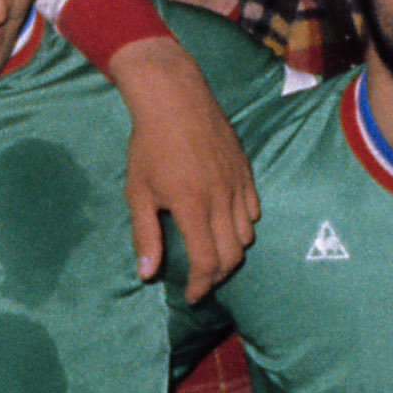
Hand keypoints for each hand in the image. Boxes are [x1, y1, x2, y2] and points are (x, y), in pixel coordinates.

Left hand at [105, 34, 255, 298]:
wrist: (174, 97)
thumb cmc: (149, 144)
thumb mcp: (138, 191)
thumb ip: (145, 235)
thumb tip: (146, 274)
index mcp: (192, 206)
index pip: (207, 262)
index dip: (201, 286)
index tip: (191, 295)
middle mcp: (221, 198)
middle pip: (232, 256)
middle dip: (217, 277)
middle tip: (201, 281)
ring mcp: (237, 183)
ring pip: (247, 235)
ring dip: (231, 252)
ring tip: (212, 254)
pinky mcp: (245, 170)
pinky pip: (253, 210)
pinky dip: (242, 226)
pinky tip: (225, 224)